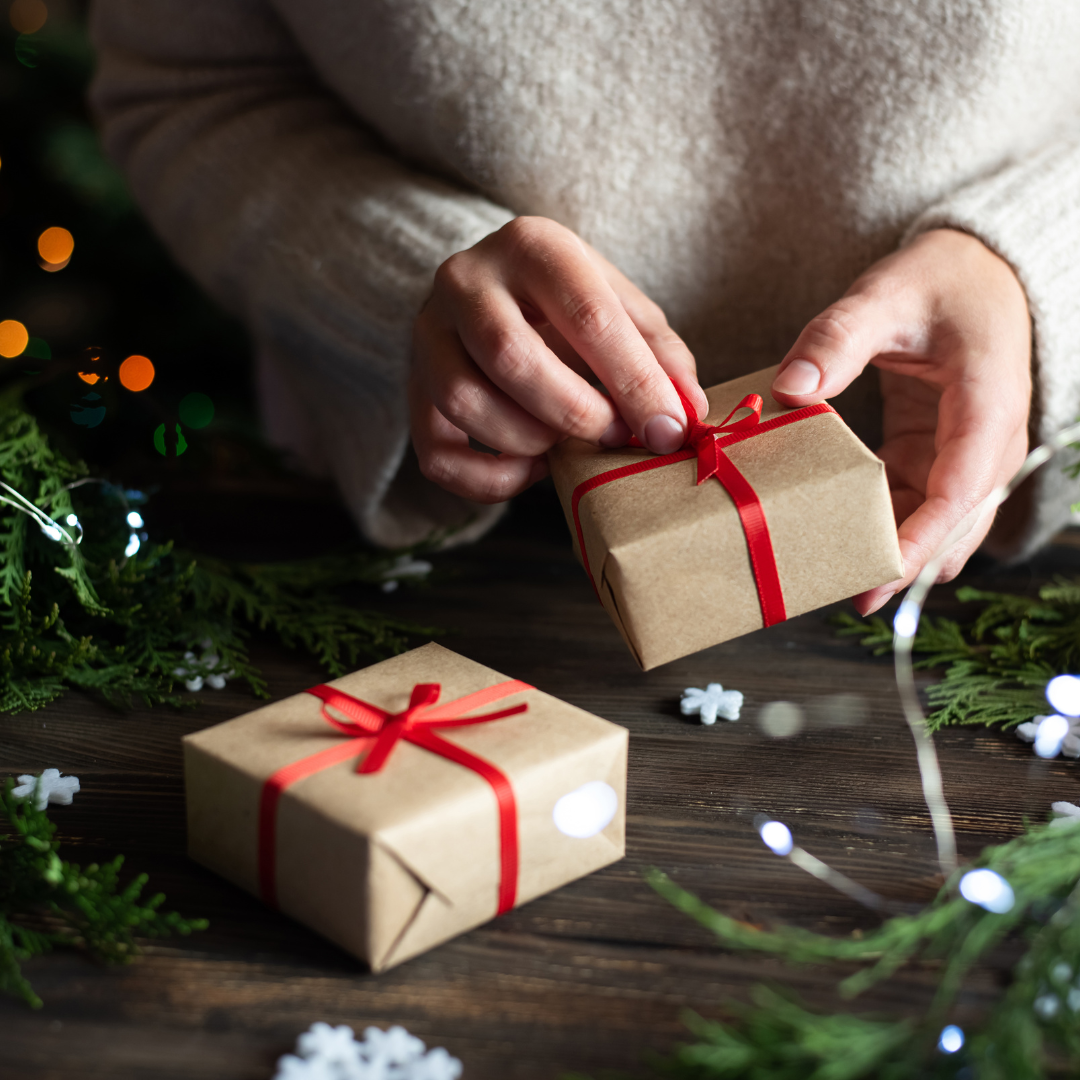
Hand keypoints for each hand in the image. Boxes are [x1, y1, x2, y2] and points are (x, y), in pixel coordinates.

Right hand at [410, 216, 707, 502]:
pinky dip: (488, 479)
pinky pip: (435, 451)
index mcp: (532, 245)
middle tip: (614, 436)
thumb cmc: (569, 305)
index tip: (668, 430)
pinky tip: (529, 469)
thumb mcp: (623, 308)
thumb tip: (685, 416)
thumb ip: (660, 355)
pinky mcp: (411, 387)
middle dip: (575, 412)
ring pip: (463, 401)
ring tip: (564, 444)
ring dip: (527, 440)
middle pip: (511, 357)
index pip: (588, 316)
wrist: (496, 294)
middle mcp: (465, 279)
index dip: (634, 383)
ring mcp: (427, 332)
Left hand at [770, 228, 1031, 614]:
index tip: (880, 573)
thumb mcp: (886, 293)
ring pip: (941, 524)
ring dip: (899, 555)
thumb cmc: (938, 281)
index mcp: (987, 404)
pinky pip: (919, 505)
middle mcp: (987, 441)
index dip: (923, 537)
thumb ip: (838, 335)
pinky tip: (847, 548)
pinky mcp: (936, 454)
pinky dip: (888, 529)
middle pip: (956, 522)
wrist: (975, 273)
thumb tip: (792, 386)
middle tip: (850, 597)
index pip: (962, 488)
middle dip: (908, 564)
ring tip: (843, 586)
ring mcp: (963, 453)